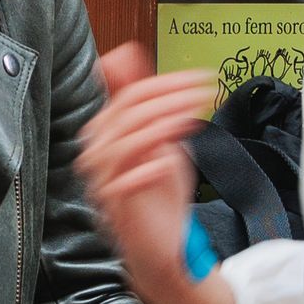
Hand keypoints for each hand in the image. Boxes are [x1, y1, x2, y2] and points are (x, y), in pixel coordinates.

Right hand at [78, 44, 232, 303]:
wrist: (164, 249)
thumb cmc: (159, 195)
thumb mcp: (158, 139)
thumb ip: (143, 101)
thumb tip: (127, 54)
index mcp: (107, 134)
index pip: (128, 96)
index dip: (164, 83)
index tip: (200, 77)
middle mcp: (99, 156)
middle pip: (125, 114)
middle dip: (168, 98)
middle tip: (204, 92)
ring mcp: (104, 183)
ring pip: (124, 143)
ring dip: (162, 126)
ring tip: (194, 119)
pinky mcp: (116, 209)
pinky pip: (121, 183)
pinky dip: (145, 169)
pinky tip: (168, 162)